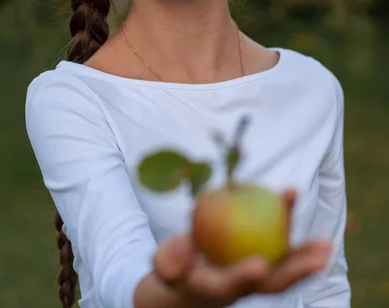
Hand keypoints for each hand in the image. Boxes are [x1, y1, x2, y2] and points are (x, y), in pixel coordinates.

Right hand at [153, 190, 331, 307]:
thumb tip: (184, 245)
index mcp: (214, 290)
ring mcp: (254, 278)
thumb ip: (171, 258)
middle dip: (296, 274)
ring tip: (325, 244)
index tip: (259, 267)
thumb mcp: (164, 265)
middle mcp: (240, 288)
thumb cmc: (173, 271)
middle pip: (271, 286)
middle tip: (319, 258)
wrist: (184, 284)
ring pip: (283, 271)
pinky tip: (292, 200)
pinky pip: (278, 248)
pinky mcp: (261, 264)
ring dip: (304, 259)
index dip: (243, 277)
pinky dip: (289, 229)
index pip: (230, 287)